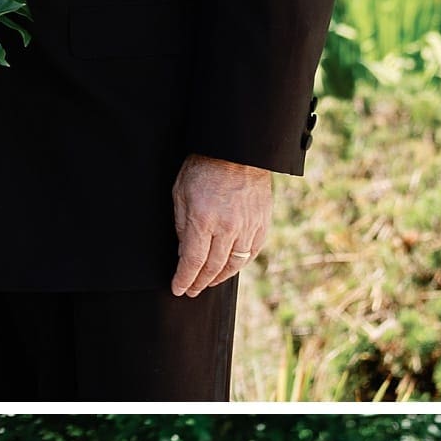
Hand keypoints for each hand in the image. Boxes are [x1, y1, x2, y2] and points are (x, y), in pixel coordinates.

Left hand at [171, 155, 272, 295]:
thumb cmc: (203, 167)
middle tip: (191, 290)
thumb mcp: (180, 193)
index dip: (184, 279)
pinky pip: (251, 252)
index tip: (178, 288)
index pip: (192, 262)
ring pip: (234, 264)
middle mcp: (228, 227)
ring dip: (219, 278)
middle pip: (212, 267)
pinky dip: (239, 264)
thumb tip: (183, 253)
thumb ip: (182, 225)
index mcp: (204, 220)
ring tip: (208, 282)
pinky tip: (230, 267)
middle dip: (199, 283)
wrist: (238, 149)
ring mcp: (248, 226)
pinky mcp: (262, 223)